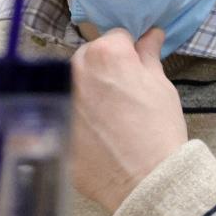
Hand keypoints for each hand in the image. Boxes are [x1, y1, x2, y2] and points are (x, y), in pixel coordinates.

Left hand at [69, 27, 187, 212]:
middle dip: (104, 70)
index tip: (135, 69)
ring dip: (87, 92)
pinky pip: (65, 110)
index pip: (116, 37)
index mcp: (106, 54)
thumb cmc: (158, 130)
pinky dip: (77, 117)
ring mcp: (60, 98)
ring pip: (74, 83)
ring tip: (109, 117)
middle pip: (89, 57)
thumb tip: (151, 36)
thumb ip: (149, 56)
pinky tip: (96, 134)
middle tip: (123, 95)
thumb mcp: (161, 86)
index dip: (130, 53)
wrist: (146, 179)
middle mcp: (75, 71)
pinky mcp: (54, 124)